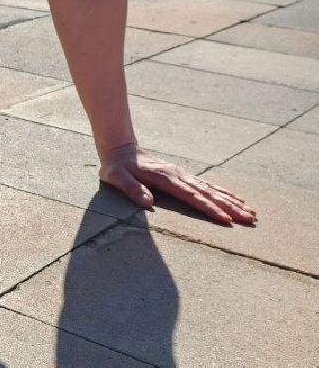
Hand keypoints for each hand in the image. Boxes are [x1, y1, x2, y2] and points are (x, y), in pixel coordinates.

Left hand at [100, 144, 256, 225]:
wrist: (120, 149)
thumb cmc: (117, 167)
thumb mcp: (116, 177)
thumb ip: (131, 189)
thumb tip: (147, 202)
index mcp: (166, 178)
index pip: (191, 196)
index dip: (209, 208)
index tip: (226, 219)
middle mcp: (179, 175)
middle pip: (208, 193)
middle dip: (230, 207)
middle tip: (250, 219)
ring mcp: (183, 175)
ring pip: (212, 189)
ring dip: (232, 201)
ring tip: (251, 212)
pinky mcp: (183, 176)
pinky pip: (207, 185)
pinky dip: (223, 192)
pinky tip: (236, 199)